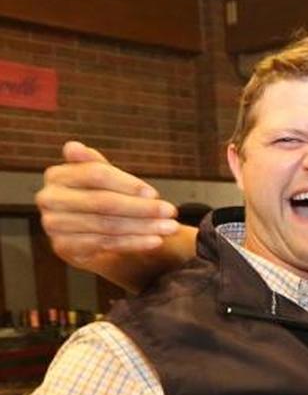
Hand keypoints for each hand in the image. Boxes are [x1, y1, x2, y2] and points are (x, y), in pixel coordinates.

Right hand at [36, 141, 180, 269]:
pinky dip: (134, 243)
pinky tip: (155, 241)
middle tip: (171, 212)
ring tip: (169, 228)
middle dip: (142, 208)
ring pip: (107, 225)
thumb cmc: (100, 198)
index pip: (95, 174)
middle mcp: (49, 199)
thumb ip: (94, 163)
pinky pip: (105, 244)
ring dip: (143, 227)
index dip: (127, 184)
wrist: (90, 234)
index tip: (155, 193)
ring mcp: (53, 225)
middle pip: (103, 202)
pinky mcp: (63, 247)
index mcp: (57, 175)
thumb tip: (73, 146)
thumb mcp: (103, 179)